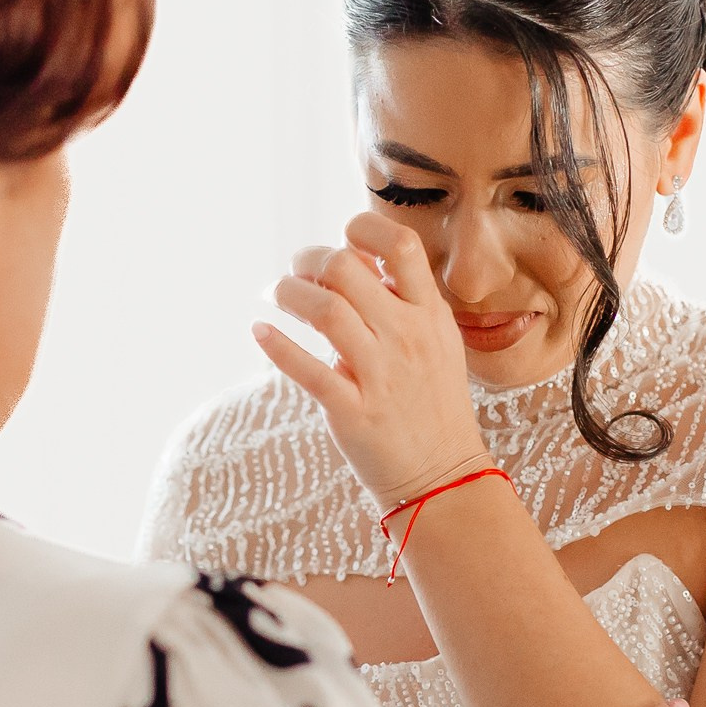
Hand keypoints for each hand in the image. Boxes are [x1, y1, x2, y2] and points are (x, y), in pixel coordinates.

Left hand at [254, 211, 490, 507]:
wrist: (446, 476)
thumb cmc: (433, 404)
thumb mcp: (436, 343)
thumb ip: (403, 302)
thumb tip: (354, 259)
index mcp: (430, 315)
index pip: (401, 244)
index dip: (362, 230)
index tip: (342, 243)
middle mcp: (407, 338)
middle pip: (346, 269)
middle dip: (309, 260)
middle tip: (297, 271)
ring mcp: (381, 375)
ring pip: (324, 311)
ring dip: (289, 294)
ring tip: (278, 296)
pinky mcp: (353, 412)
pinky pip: (307, 370)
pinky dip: (276, 346)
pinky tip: (260, 332)